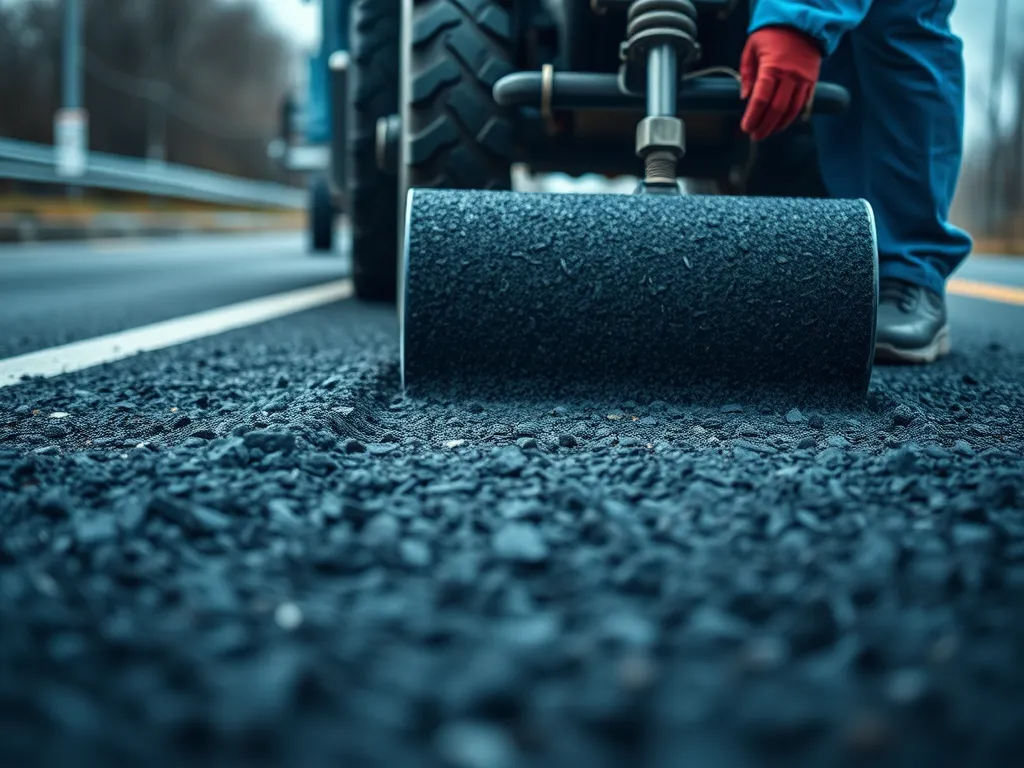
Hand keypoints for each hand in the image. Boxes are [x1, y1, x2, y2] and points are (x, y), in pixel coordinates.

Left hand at [740, 26, 822, 140]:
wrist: (802, 22)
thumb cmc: (772, 34)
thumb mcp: (751, 48)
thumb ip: (747, 74)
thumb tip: (744, 97)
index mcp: (772, 67)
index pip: (761, 99)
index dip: (753, 116)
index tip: (746, 128)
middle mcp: (790, 75)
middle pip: (776, 109)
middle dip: (764, 126)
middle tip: (755, 136)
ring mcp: (803, 79)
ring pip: (792, 110)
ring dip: (779, 125)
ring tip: (768, 132)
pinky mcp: (812, 81)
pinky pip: (803, 104)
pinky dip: (793, 116)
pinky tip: (783, 123)